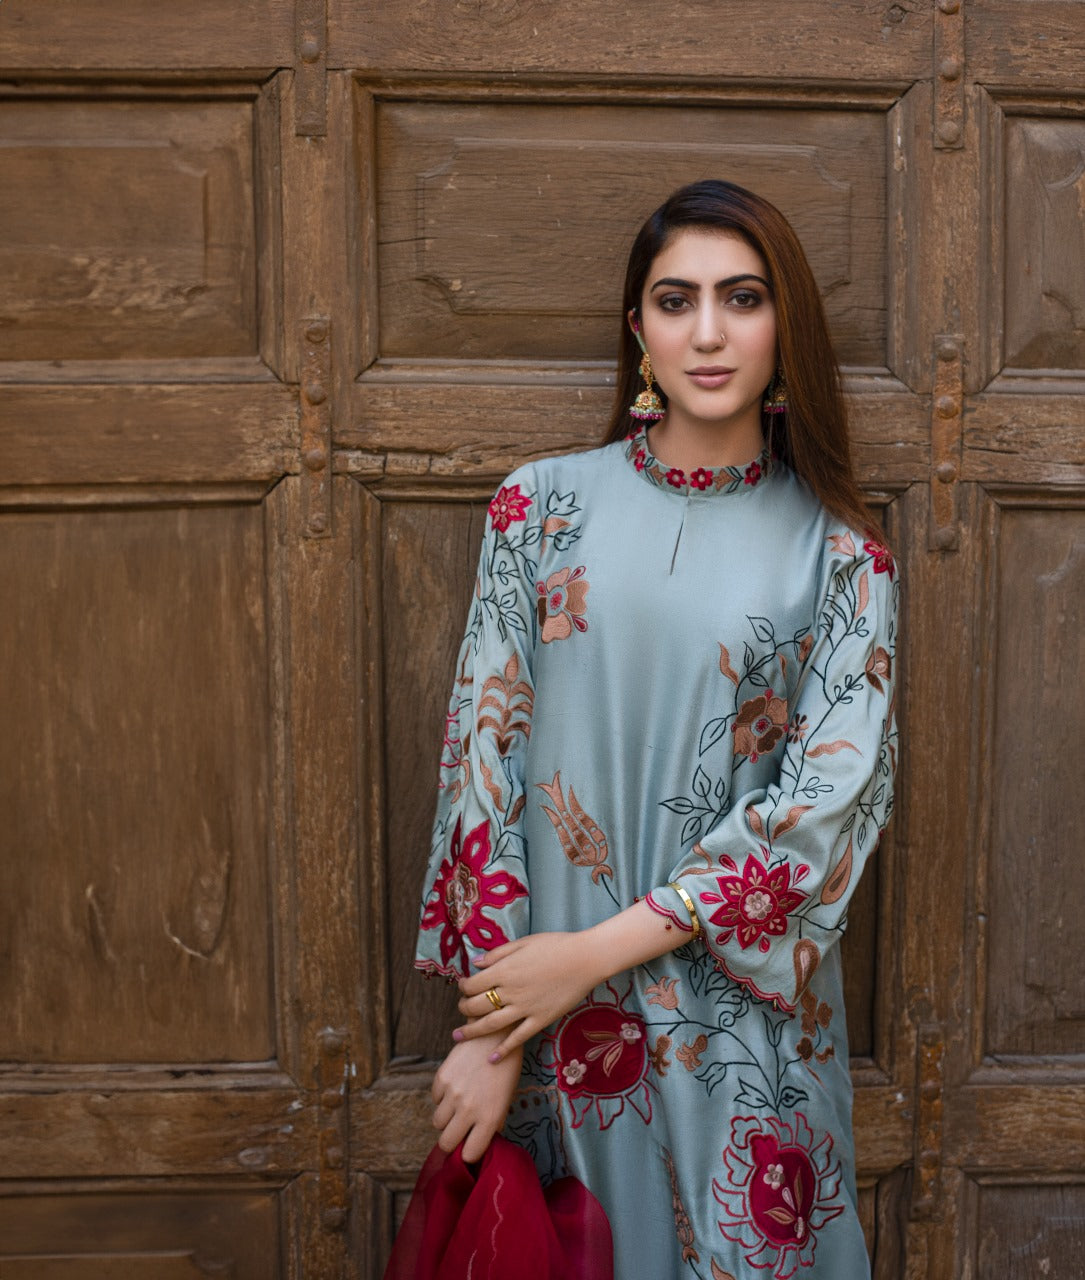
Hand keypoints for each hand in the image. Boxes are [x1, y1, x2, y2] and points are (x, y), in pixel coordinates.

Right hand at [432, 1033, 523, 1162]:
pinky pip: (435, 1099)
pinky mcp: (441, 1078)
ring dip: (446, 1119)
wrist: (494, 1034)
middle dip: (452, 1142)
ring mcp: (452, 1094)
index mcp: (489, 1118)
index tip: (470, 1148)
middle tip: (458, 1133)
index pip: (470, 1154)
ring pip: (438, 1122)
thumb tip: (479, 1141)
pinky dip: (442, 1097)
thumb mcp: (506, 1099)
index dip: (470, 1154)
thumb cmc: (505, 1068)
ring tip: (458, 1106)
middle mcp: (468, 1109)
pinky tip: (455, 1085)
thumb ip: (493, 1123)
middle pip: (446, 1143)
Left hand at [455, 931, 605, 1059]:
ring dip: (472, 1031)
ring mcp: (525, 1008)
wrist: (585, 959)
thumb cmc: (555, 945)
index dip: (464, 987)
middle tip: (461, 1008)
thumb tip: (476, 963)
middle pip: (477, 1005)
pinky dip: (503, 1049)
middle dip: (464, 1008)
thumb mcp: (523, 942)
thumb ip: (498, 953)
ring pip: (491, 1024)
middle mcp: (511, 991)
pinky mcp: (540, 1019)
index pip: (473, 984)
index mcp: (505, 970)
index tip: (464, 987)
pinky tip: (492, 1058)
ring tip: (459, 1036)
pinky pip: (518, 1038)